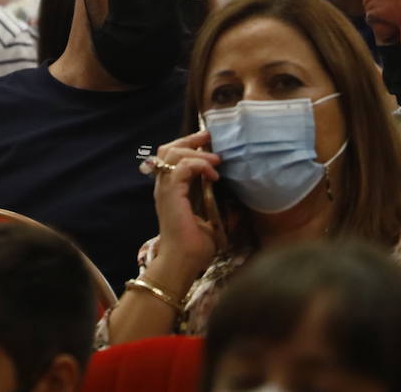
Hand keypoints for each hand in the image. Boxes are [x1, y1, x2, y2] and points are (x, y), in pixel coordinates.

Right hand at [149, 131, 223, 278]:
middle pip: (167, 149)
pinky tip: (213, 175)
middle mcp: (164, 187)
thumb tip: (236, 201)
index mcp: (171, 190)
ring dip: (196, 152)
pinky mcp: (171, 195)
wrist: (182, 264)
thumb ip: (216, 206)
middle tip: (208, 136)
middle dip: (189, 139)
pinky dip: (198, 165)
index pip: (171, 157)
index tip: (207, 141)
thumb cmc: (194, 249)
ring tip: (215, 160)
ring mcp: (165, 190)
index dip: (188, 145)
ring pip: (172, 154)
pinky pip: (181, 168)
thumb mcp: (211, 221)